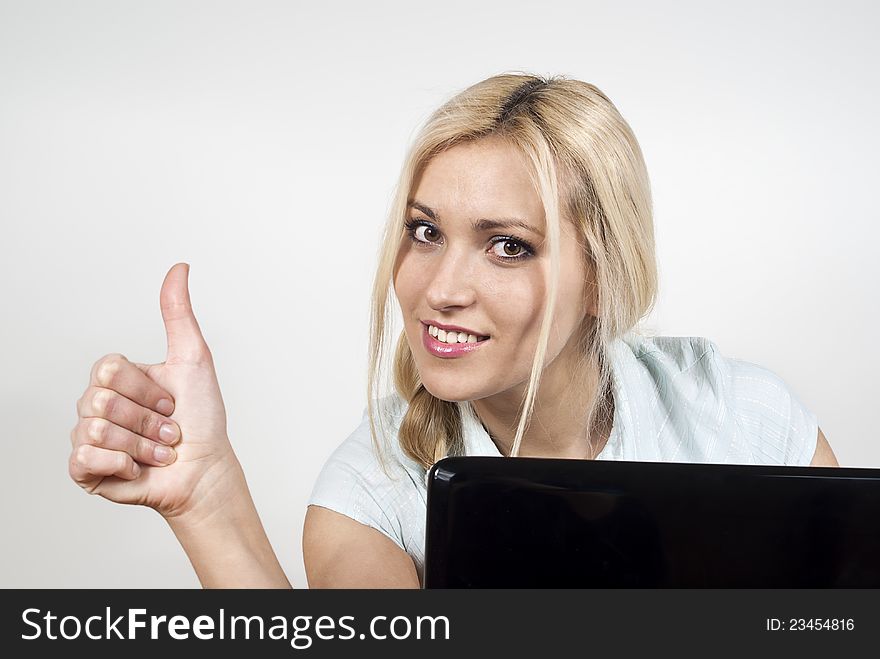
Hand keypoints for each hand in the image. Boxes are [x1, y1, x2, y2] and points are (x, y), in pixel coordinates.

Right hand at [69, 263, 238, 520]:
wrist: (205, 470)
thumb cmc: (202, 418)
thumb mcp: (193, 358)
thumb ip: (178, 314)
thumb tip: (179, 267)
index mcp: (118, 379)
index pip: (108, 369)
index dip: (146, 389)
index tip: (171, 401)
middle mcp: (98, 406)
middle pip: (100, 400)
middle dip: (147, 419)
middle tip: (168, 429)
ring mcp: (89, 439)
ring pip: (94, 430)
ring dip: (142, 444)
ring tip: (160, 450)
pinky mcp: (86, 470)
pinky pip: (83, 459)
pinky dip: (122, 464)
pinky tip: (139, 468)